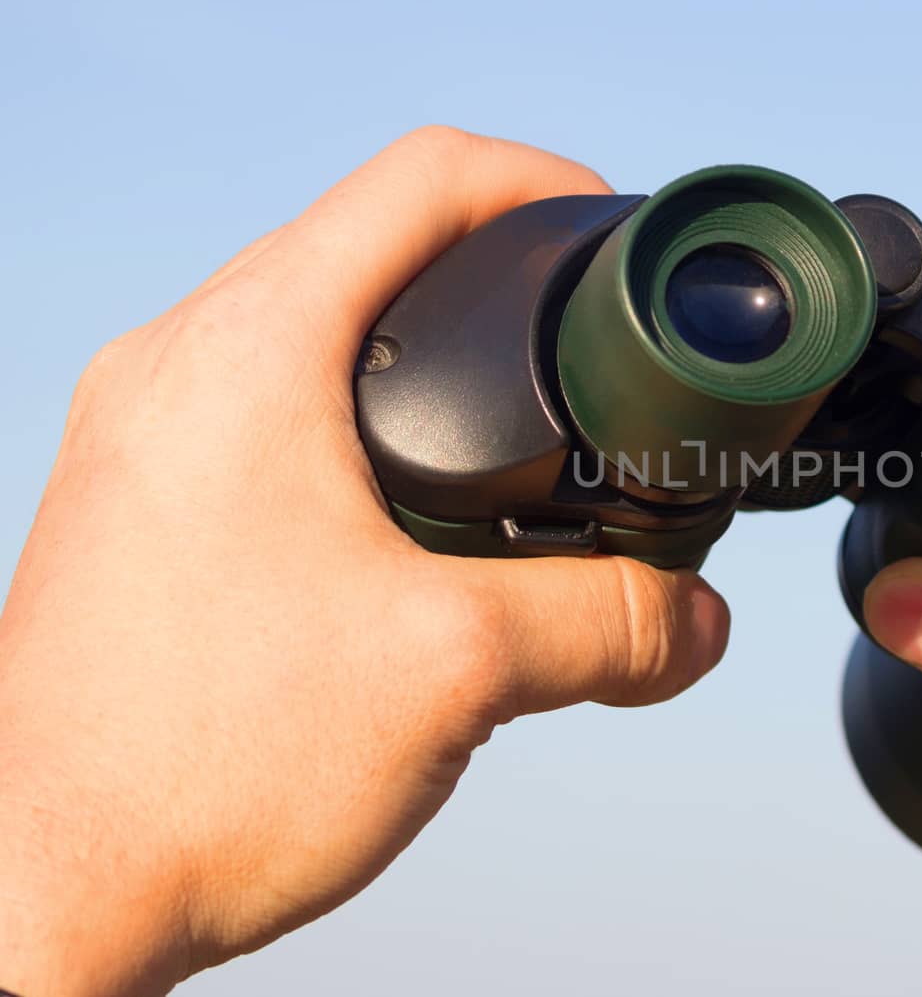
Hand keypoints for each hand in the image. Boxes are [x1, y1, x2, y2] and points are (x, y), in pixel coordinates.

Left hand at [0, 127, 729, 995]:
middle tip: (581, 340)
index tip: (610, 234)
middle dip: (491, 275)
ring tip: (513, 431)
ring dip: (422, 354)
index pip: (419, 180)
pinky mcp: (137, 503)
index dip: (542, 182)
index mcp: (249, 350)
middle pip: (368, 246)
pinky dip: (359, 422)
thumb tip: (703, 618)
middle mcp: (176, 365)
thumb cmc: (206, 766)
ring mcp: (142, 434)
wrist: (45, 893)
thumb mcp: (459, 671)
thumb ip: (613, 624)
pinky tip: (413, 517)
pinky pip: (266, 409)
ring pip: (315, 330)